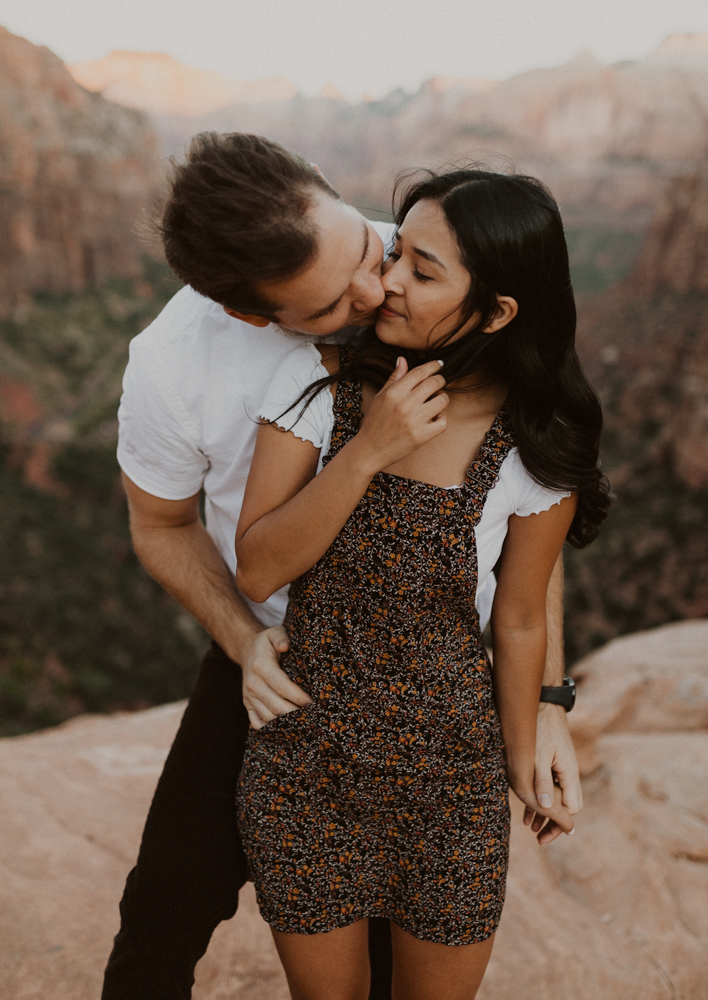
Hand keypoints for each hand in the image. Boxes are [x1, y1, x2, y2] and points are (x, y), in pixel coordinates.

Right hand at [240, 625, 311, 729]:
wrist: (246, 650)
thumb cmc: (266, 643)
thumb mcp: (274, 632)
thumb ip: (281, 637)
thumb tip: (285, 646)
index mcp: (261, 667)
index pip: (281, 686)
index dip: (297, 697)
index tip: (311, 702)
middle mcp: (253, 684)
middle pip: (276, 706)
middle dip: (295, 713)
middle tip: (312, 716)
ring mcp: (249, 696)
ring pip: (268, 717)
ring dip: (286, 723)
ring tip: (304, 722)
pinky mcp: (247, 704)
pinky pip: (257, 723)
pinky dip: (271, 728)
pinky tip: (286, 727)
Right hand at [350, 357, 447, 473]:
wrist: (369, 450)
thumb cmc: (374, 422)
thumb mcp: (380, 397)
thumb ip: (394, 378)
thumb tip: (402, 359)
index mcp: (394, 392)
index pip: (419, 372)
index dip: (433, 365)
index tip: (439, 364)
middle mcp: (405, 404)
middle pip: (434, 383)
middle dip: (440, 380)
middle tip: (438, 384)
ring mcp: (414, 421)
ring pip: (442, 400)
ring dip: (442, 399)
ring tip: (435, 402)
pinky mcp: (421, 436)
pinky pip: (443, 422)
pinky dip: (441, 419)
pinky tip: (434, 419)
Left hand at [523, 703, 582, 843]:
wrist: (543, 703)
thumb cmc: (540, 728)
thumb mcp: (539, 755)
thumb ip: (543, 781)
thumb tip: (547, 809)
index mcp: (570, 773)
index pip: (571, 808)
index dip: (559, 823)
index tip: (545, 836)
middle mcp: (570, 772)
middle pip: (567, 806)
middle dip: (553, 823)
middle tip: (539, 838)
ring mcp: (562, 767)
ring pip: (557, 797)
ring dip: (545, 813)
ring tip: (530, 828)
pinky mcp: (553, 761)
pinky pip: (550, 786)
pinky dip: (541, 799)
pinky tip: (528, 808)